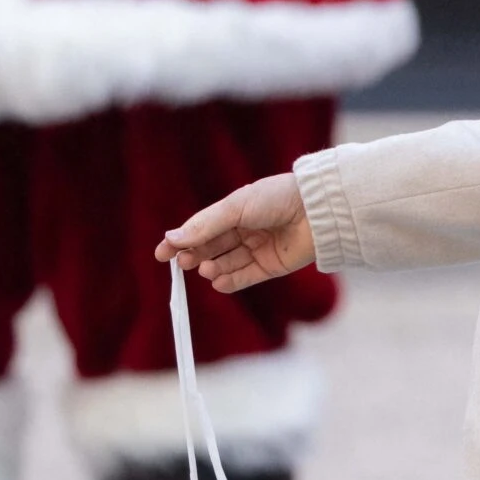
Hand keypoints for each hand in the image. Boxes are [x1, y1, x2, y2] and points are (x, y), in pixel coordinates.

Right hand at [157, 175, 314, 292]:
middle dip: (195, 255)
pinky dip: (229, 281)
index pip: (201, 228)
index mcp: (236, 209)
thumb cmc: (277, 198)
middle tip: (183, 262)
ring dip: (212, 268)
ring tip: (205, 268)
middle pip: (211, 247)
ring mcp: (257, 248)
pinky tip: (217, 281)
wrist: (317, 210)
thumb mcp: (236, 207)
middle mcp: (245, 229)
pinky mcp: (271, 266)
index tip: (162, 253)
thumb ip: (205, 225)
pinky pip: (245, 277)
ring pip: (226, 263)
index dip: (181, 240)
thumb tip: (172, 237)